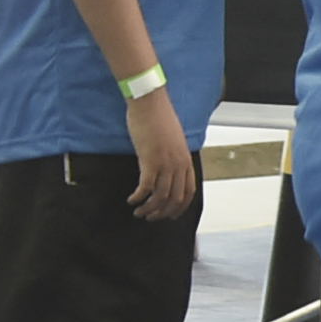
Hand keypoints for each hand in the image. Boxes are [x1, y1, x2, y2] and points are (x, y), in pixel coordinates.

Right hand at [122, 89, 194, 219]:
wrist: (150, 104)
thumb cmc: (159, 118)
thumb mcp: (173, 141)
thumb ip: (173, 156)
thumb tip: (167, 167)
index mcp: (186, 160)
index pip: (189, 192)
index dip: (180, 207)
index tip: (170, 215)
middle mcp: (178, 165)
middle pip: (175, 199)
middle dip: (163, 213)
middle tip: (150, 217)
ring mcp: (165, 163)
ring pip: (160, 197)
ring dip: (149, 209)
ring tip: (138, 212)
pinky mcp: (149, 161)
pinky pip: (146, 188)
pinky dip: (138, 197)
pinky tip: (131, 199)